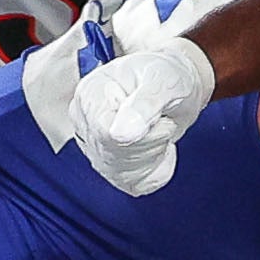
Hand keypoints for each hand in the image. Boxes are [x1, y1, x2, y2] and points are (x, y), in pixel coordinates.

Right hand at [48, 0, 213, 195]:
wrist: (175, 87)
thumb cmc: (167, 75)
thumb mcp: (164, 80)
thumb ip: (144, 104)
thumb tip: (119, 134)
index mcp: (89, 95)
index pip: (106, 135)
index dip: (143, 133)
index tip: (160, 116)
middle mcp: (84, 122)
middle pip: (115, 156)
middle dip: (151, 143)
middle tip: (161, 120)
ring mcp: (93, 145)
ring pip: (123, 174)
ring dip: (153, 155)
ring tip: (156, 129)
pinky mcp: (108, 165)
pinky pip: (133, 183)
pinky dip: (153, 170)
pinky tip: (156, 148)